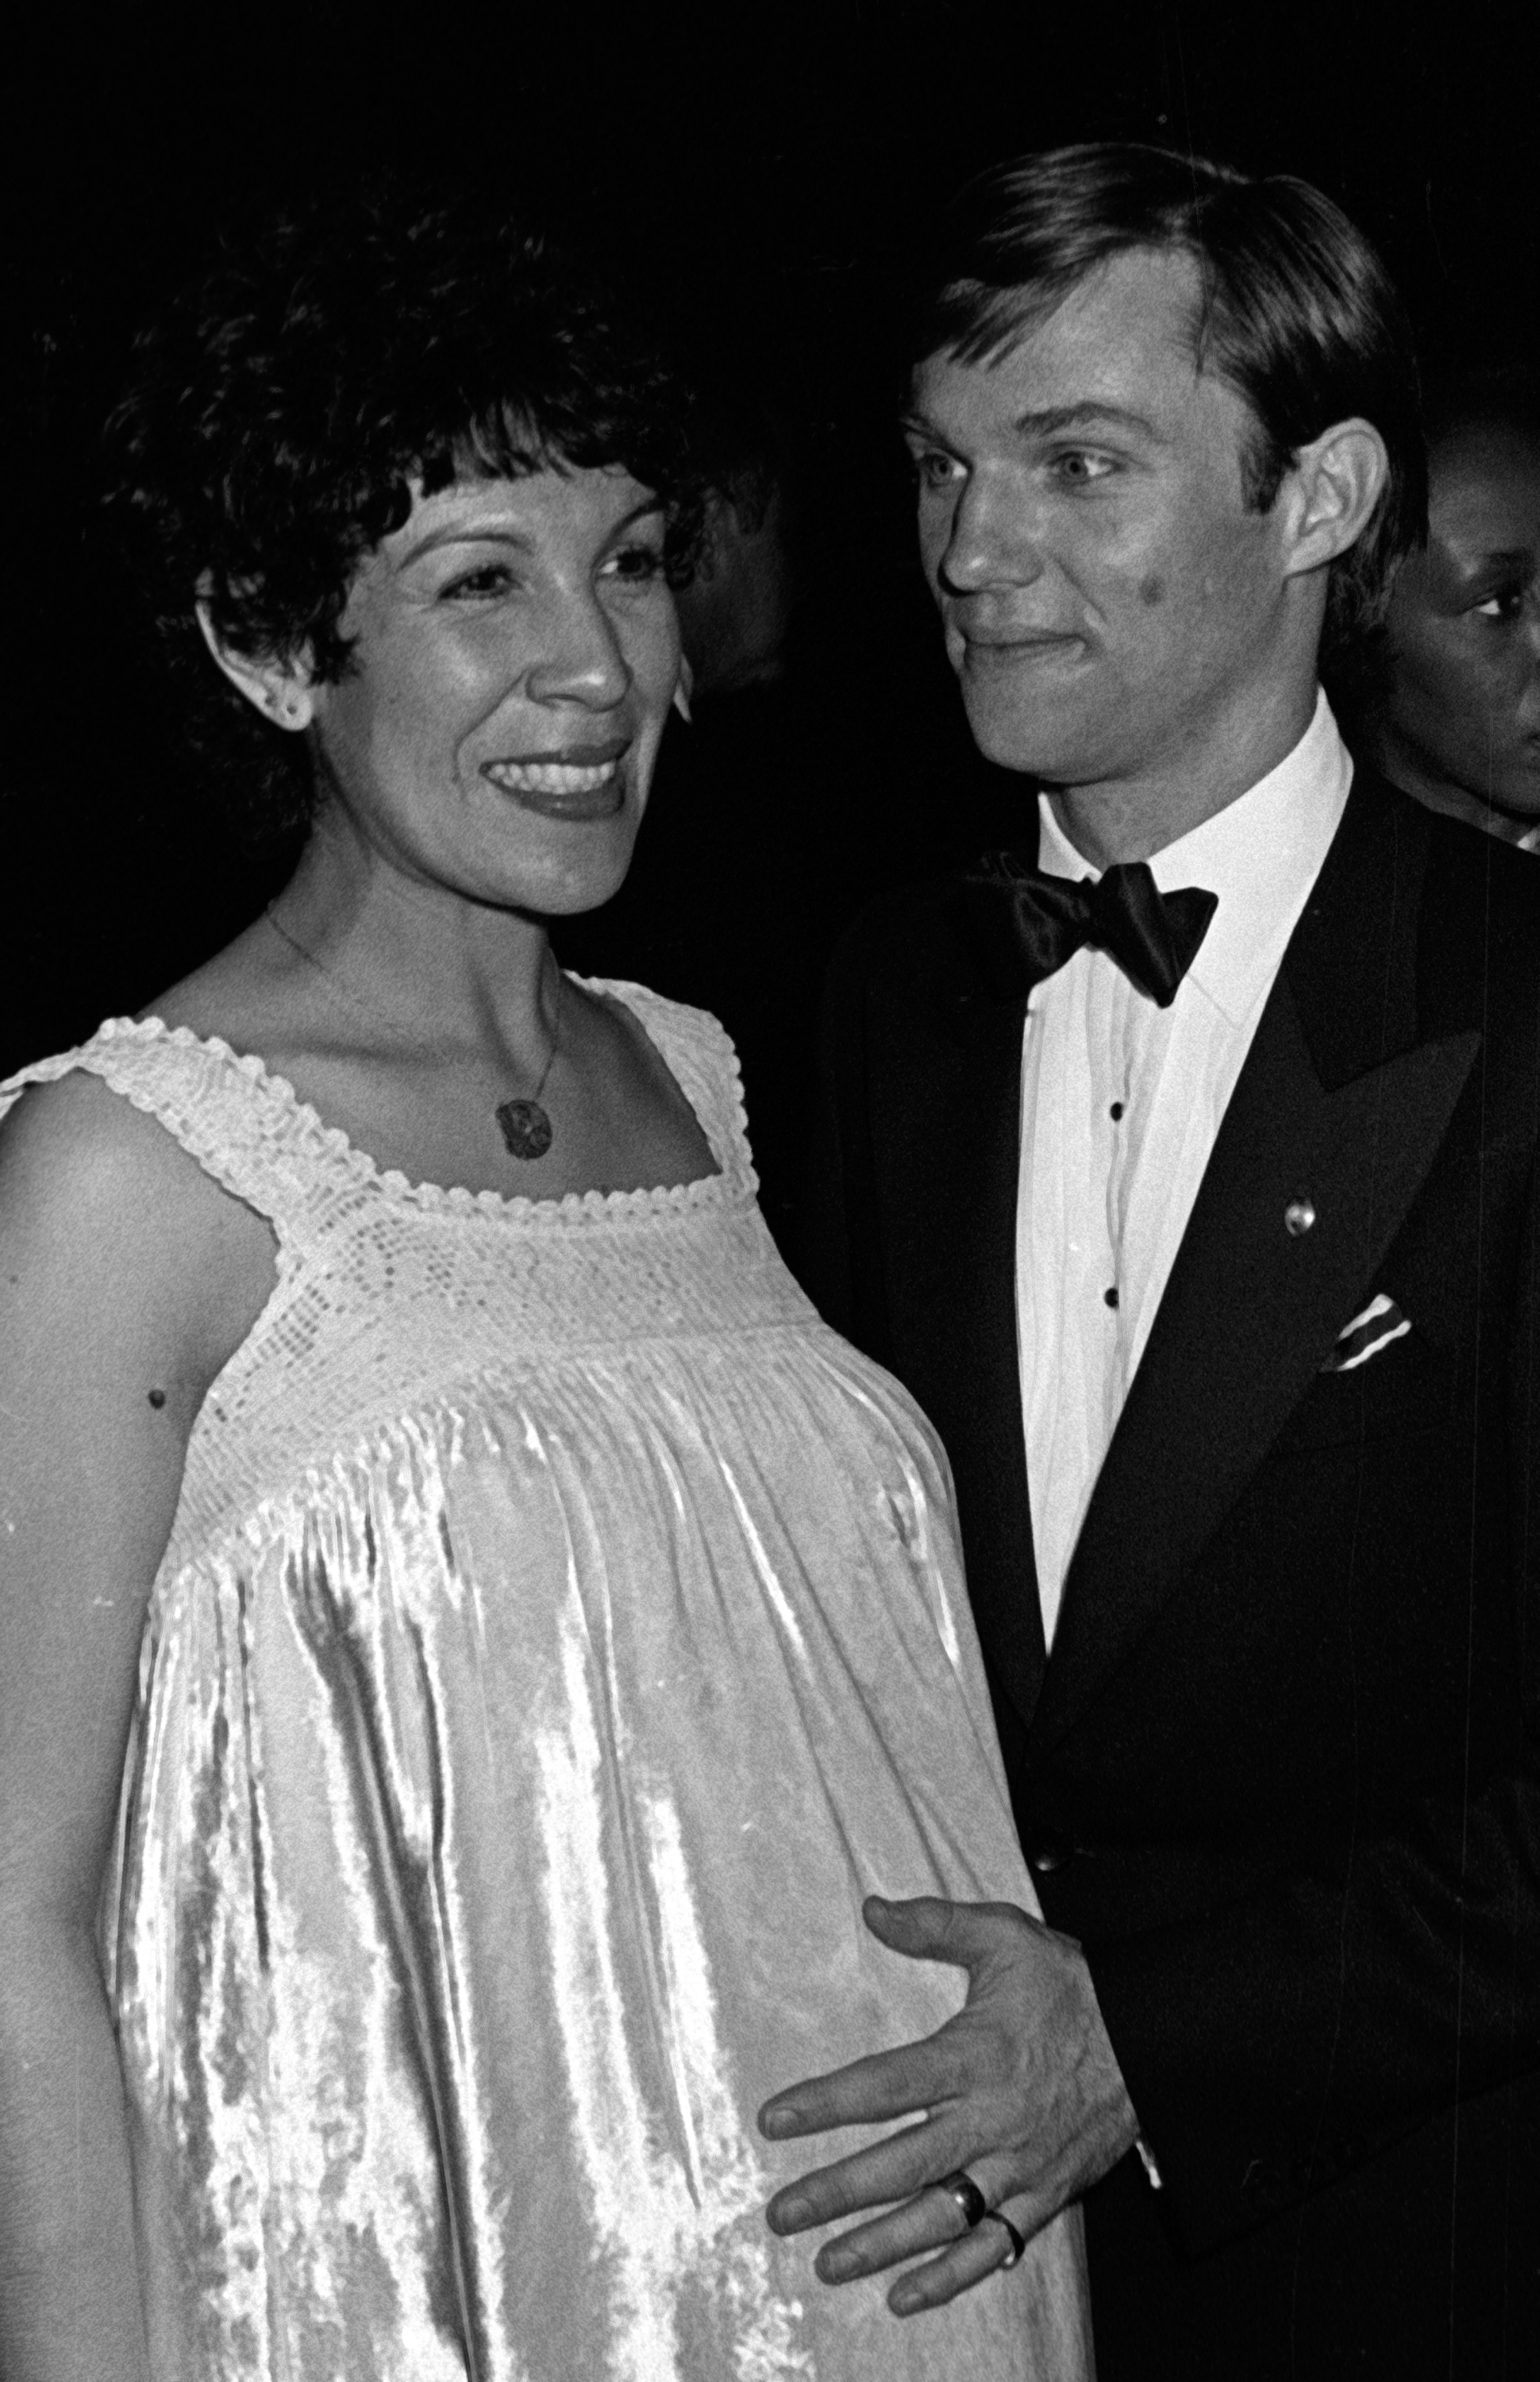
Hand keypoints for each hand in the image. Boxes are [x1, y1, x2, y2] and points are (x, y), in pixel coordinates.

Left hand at [758, 1894, 1137, 2314]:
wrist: (1155, 2036)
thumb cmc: (1073, 1985)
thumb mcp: (1005, 1936)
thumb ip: (934, 1924)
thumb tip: (874, 1910)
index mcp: (973, 2057)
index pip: (885, 2086)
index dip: (826, 2103)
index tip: (775, 2119)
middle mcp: (991, 2120)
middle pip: (901, 2165)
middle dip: (836, 2192)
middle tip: (781, 2214)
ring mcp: (1018, 2165)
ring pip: (941, 2217)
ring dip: (880, 2245)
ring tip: (828, 2263)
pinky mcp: (1045, 2194)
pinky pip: (995, 2247)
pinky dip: (951, 2277)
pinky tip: (906, 2295)